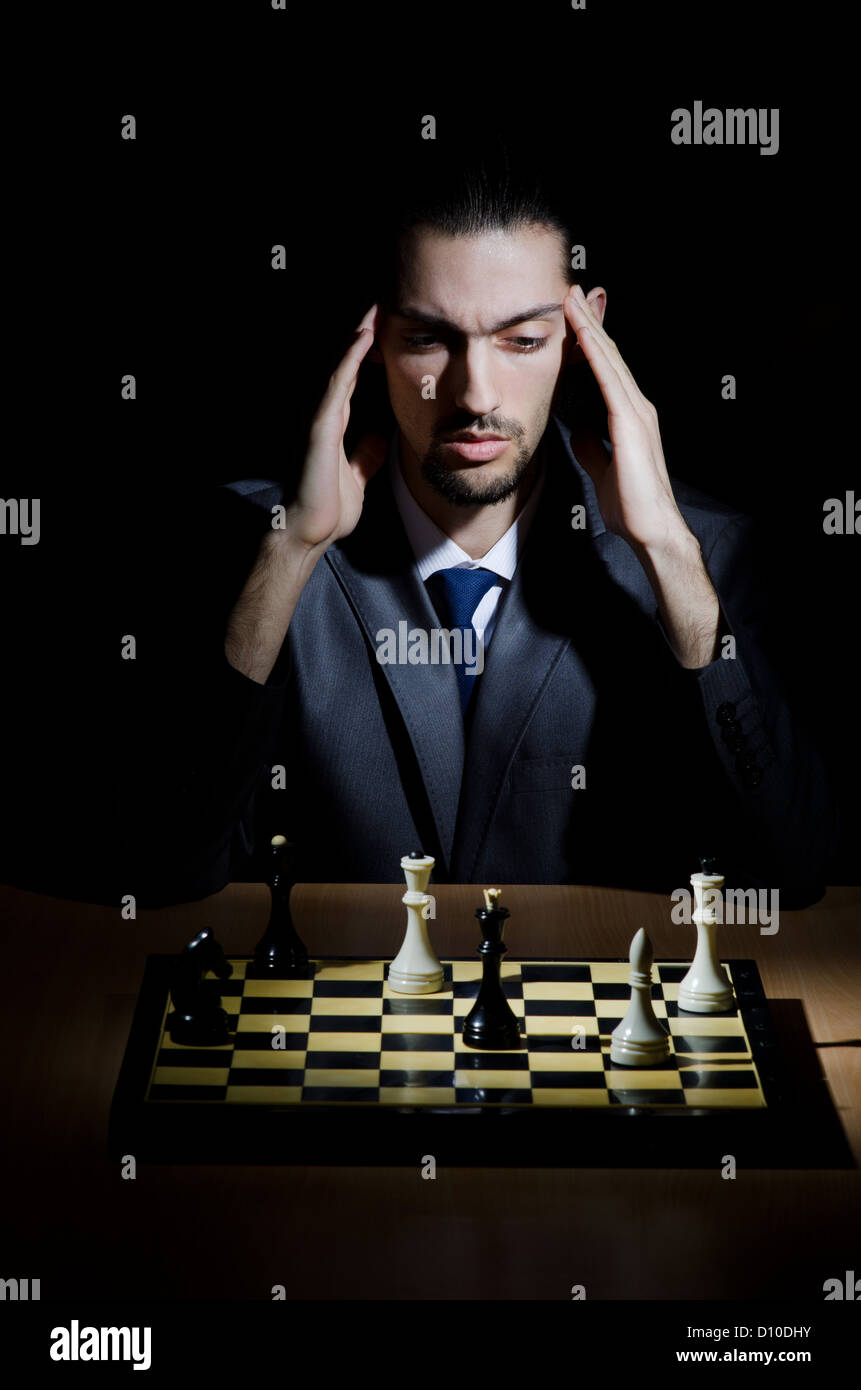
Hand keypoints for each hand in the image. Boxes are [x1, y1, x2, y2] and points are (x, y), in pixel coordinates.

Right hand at [285, 304, 386, 553]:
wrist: (310, 532)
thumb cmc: (328, 508)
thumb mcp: (358, 476)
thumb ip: (365, 455)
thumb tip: (378, 438)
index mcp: (337, 423)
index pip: (355, 377)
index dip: (370, 351)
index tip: (389, 327)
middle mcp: (327, 414)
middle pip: (347, 364)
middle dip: (364, 332)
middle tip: (383, 302)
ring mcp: (321, 417)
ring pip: (341, 365)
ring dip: (357, 335)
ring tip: (376, 306)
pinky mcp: (320, 425)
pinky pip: (337, 385)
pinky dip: (350, 359)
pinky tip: (363, 337)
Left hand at [563, 285, 687, 552]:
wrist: (651, 529)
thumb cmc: (631, 504)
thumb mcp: (601, 466)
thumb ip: (592, 444)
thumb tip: (577, 427)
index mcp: (628, 416)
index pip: (605, 370)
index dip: (590, 341)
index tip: (574, 316)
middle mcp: (636, 407)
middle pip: (609, 355)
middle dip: (591, 321)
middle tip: (573, 290)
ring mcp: (636, 412)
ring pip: (609, 360)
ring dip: (589, 327)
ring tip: (572, 298)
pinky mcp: (630, 423)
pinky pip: (609, 379)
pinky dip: (594, 353)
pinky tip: (581, 334)